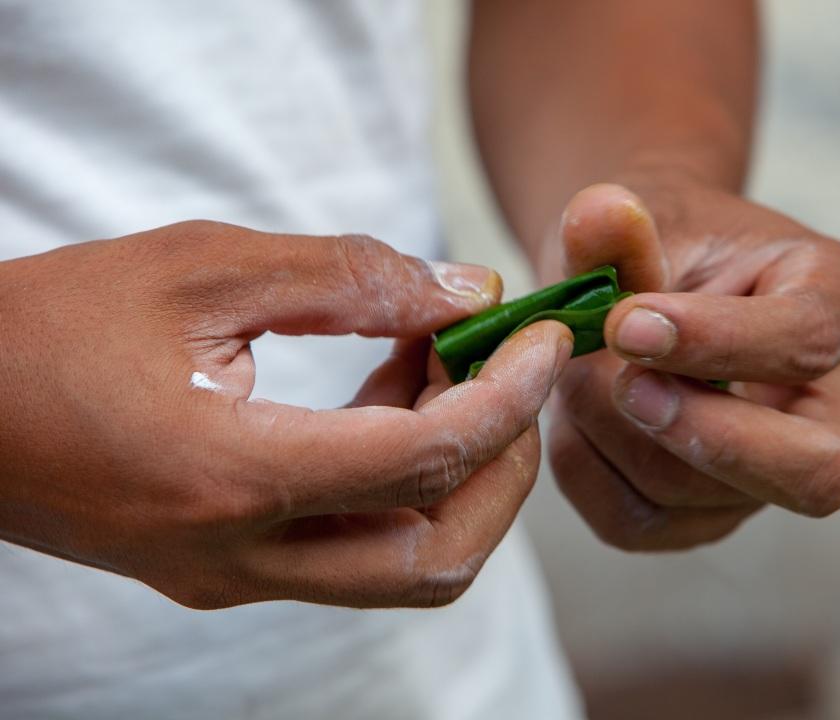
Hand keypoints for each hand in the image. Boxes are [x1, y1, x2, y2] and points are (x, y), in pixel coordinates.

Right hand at [0, 221, 571, 607]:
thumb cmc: (49, 326)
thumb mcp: (200, 269)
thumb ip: (344, 279)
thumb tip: (461, 293)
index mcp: (230, 479)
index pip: (426, 461)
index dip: (509, 396)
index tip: (545, 337)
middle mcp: (238, 555)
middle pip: (436, 554)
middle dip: (505, 463)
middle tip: (516, 370)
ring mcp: (231, 576)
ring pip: (401, 565)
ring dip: (456, 474)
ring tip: (443, 364)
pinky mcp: (225, 569)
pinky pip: (351, 545)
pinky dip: (399, 479)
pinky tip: (390, 390)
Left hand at [546, 181, 839, 549]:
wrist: (634, 288)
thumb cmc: (655, 244)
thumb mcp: (640, 219)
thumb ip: (614, 227)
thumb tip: (600, 211)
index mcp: (839, 299)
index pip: (810, 338)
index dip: (716, 340)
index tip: (626, 321)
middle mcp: (832, 400)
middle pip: (816, 472)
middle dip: (702, 434)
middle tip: (623, 383)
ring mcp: (776, 468)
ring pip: (708, 501)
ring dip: (617, 438)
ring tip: (576, 374)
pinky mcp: (713, 510)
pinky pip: (646, 524)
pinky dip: (588, 473)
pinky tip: (572, 418)